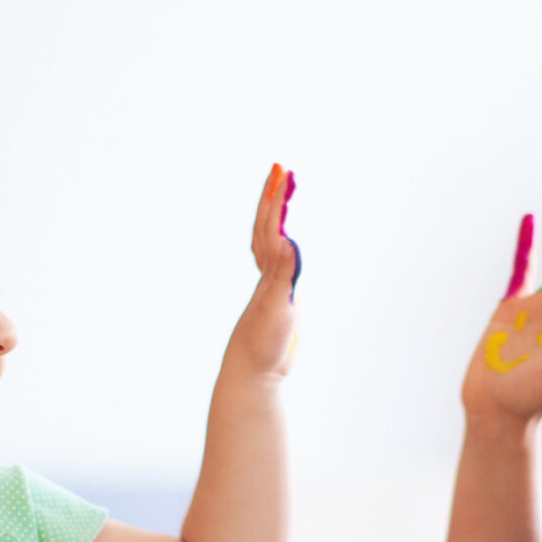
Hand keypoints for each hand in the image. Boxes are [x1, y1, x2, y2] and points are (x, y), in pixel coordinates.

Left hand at [227, 163, 300, 377]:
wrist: (253, 373)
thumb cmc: (263, 344)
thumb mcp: (277, 306)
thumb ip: (282, 274)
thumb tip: (286, 240)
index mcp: (268, 271)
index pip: (272, 226)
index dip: (277, 198)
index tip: (283, 171)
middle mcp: (267, 274)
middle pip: (266, 227)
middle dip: (273, 197)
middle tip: (281, 169)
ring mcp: (271, 286)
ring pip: (269, 242)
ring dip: (274, 217)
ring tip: (282, 196)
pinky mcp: (278, 300)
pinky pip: (278, 262)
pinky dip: (282, 245)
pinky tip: (288, 244)